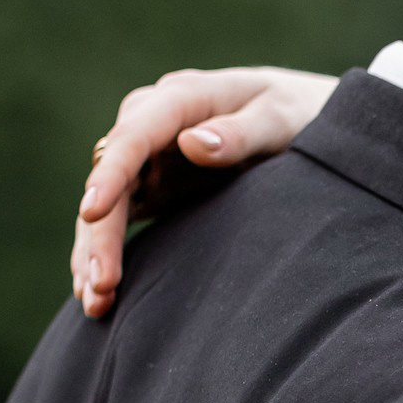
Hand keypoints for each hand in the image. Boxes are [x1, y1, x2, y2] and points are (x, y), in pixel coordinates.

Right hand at [71, 65, 335, 317]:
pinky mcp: (154, 184)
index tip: (92, 212)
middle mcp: (154, 123)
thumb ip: (243, 132)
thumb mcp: (281, 119)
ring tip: (94, 303)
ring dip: (94, 252)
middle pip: (111, 177)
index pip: (134, 135)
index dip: (110, 174)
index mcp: (183, 98)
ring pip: (108, 203)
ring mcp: (150, 155)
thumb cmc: (299, 113)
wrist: (310, 118)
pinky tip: (97, 294)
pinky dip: (107, 253)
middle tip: (101, 285)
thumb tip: (193, 143)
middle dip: (99, 231)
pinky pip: (119, 219)